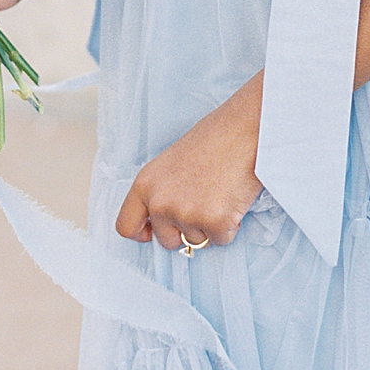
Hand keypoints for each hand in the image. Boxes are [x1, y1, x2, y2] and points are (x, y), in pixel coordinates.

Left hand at [115, 74, 263, 249]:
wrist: (243, 129)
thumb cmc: (212, 139)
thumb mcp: (171, 164)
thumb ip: (161, 192)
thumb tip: (162, 222)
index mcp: (145, 184)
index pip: (126, 226)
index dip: (143, 233)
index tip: (154, 232)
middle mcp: (160, 203)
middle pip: (166, 241)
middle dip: (184, 230)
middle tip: (201, 202)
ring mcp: (187, 214)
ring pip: (196, 241)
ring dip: (209, 225)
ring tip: (219, 191)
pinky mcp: (215, 223)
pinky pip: (221, 239)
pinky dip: (230, 225)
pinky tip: (232, 197)